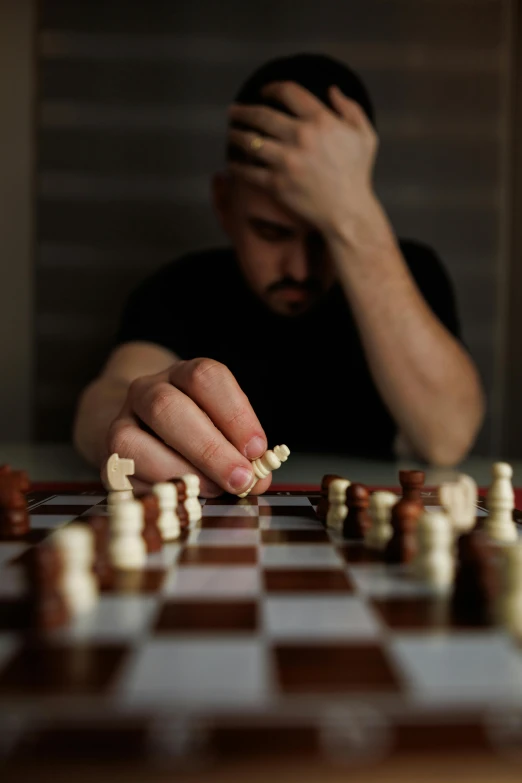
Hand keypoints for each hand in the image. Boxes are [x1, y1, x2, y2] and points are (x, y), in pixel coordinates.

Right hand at [106, 359, 269, 496]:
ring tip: (214, 490)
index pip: (205, 378)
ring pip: (135, 442)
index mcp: (182, 375)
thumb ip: (242, 451)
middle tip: (240, 478)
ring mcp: (121, 424)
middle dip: (209, 448)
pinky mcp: (109, 460)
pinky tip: (186, 498)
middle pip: (168, 408)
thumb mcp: (223, 427)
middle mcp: (147, 391)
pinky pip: (126, 477)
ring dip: (181, 472)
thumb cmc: (196, 432)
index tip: (257, 449)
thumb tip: (258, 478)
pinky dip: (159, 490)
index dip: (234, 413)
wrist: (143, 432)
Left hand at [227, 81, 378, 235]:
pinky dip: (238, 166)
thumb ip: (350, 108)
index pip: (288, 92)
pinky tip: (232, 163)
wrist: (348, 212)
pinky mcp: (277, 183)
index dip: (271, 88)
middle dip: (244, 111)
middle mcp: (301, 137)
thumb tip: (332, 90)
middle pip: (262, 115)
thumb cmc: (357, 175)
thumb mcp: (364, 136)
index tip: (263, 92)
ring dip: (236, 136)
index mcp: (321, 120)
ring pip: (250, 142)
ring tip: (231, 133)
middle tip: (234, 111)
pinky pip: (249, 171)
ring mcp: (286, 161)